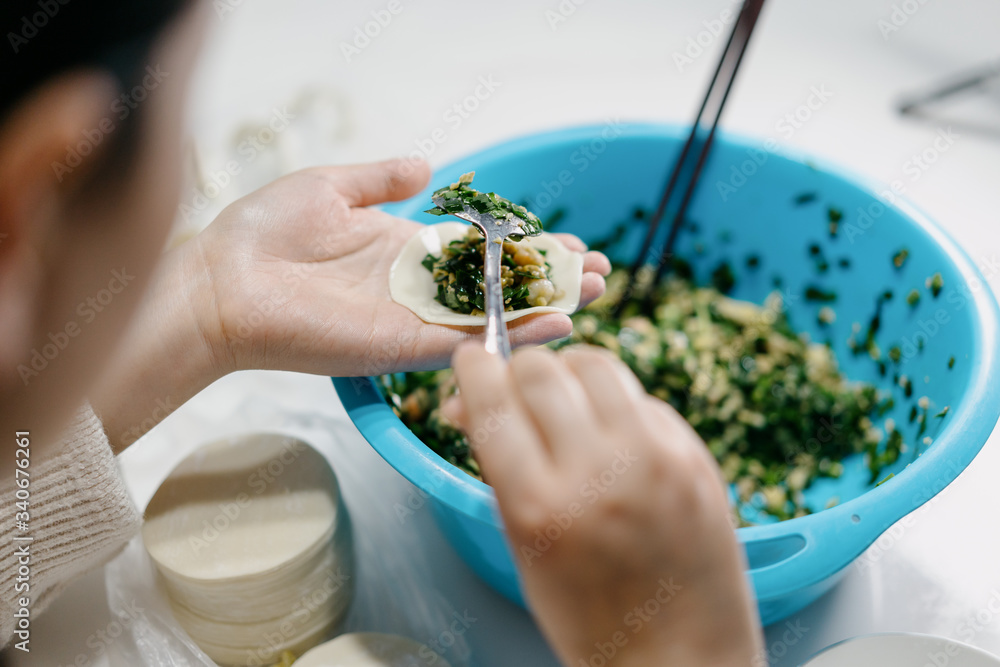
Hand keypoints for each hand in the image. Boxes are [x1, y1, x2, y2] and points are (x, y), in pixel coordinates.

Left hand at [92, 159, 609, 449]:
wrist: (223, 282)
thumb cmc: (264, 233)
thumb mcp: (331, 187)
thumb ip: (382, 177)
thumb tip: (428, 167)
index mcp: (405, 249)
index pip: (482, 251)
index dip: (527, 248)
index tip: (571, 243)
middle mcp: (418, 288)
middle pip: (500, 286)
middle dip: (551, 280)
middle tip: (601, 273)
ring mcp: (415, 320)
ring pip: (497, 316)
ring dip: (549, 308)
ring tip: (597, 294)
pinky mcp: (405, 347)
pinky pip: (470, 342)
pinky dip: (516, 336)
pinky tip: (560, 325)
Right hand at [445, 344, 762, 666]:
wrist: (679, 657)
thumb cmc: (589, 616)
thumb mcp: (524, 547)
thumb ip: (500, 468)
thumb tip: (474, 402)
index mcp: (539, 507)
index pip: (493, 402)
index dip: (474, 369)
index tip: (470, 358)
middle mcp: (598, 473)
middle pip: (542, 371)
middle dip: (516, 369)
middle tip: (514, 385)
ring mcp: (654, 459)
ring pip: (597, 365)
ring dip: (569, 372)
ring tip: (564, 396)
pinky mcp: (693, 455)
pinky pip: (641, 398)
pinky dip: (616, 403)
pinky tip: (609, 430)